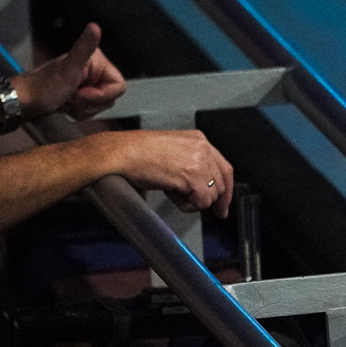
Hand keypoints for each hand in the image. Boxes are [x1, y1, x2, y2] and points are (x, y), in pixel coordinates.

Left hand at [15, 22, 125, 120]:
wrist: (26, 101)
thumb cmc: (46, 86)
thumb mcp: (69, 68)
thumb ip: (84, 47)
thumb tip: (94, 26)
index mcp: (97, 62)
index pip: (119, 86)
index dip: (102, 95)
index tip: (81, 92)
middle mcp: (95, 71)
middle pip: (110, 97)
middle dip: (90, 103)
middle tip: (72, 97)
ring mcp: (89, 84)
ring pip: (102, 105)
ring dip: (84, 108)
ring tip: (67, 101)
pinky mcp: (83, 95)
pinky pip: (93, 110)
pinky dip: (80, 112)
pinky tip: (67, 106)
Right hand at [86, 128, 233, 216]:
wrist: (119, 153)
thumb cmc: (136, 153)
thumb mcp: (172, 150)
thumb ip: (192, 162)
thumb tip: (204, 185)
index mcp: (199, 139)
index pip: (224, 168)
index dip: (226, 190)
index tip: (222, 205)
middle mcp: (202, 148)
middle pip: (221, 184)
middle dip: (210, 199)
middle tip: (200, 207)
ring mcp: (199, 162)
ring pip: (211, 195)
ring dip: (192, 200)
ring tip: (171, 191)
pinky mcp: (192, 177)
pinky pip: (200, 202)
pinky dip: (185, 205)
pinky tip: (169, 194)